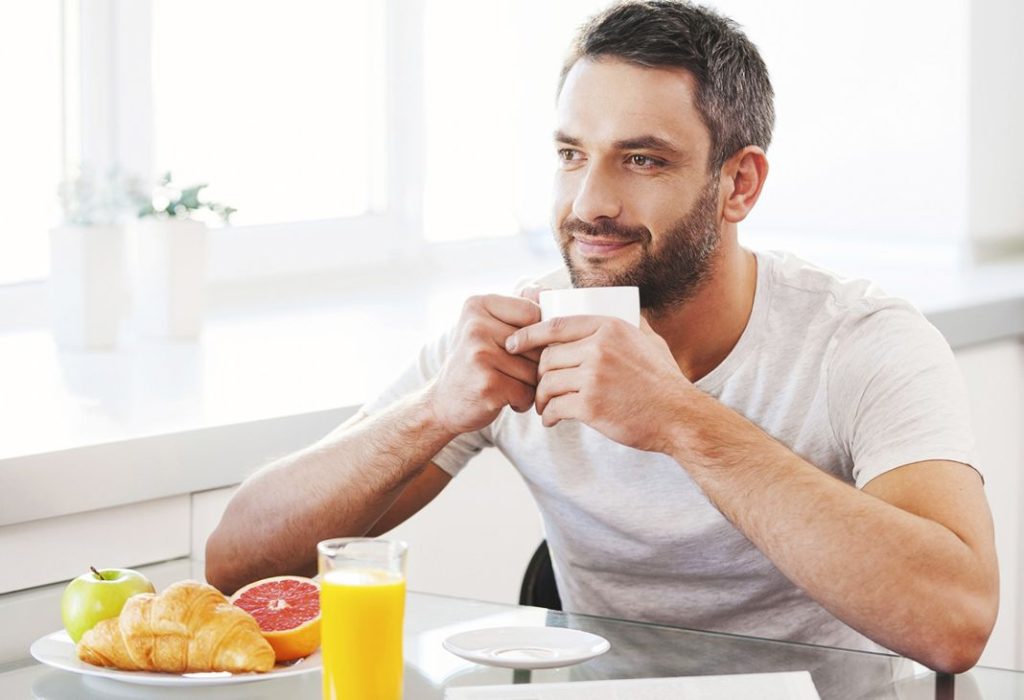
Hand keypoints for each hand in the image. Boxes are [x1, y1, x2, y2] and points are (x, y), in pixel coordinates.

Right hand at [426, 295, 541, 435]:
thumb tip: (546, 291)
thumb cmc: (475, 363)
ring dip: (529, 384)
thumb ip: (516, 307)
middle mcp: (476, 326)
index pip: (534, 312)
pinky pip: (527, 392)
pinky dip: (522, 401)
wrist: (444, 403)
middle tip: (511, 371)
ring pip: (535, 370)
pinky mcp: (487, 384)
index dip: (537, 335)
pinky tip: (504, 399)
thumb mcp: (486, 326)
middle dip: (534, 363)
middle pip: (537, 344)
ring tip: (507, 384)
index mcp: (477, 305)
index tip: (520, 347)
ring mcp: (480, 355)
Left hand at [505, 315, 691, 452]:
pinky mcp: (591, 405)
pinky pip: (555, 407)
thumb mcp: (651, 341)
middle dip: (538, 374)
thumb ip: (633, 324)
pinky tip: (552, 420)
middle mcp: (599, 347)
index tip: (514, 343)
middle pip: (548, 356)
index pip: (556, 325)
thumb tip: (626, 308)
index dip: (529, 334)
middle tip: (540, 387)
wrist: (679, 417)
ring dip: (541, 398)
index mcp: (609, 327)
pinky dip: (549, 416)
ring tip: (545, 407)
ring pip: (547, 382)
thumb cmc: (665, 381)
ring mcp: (594, 376)